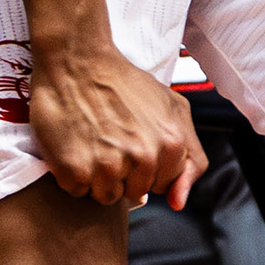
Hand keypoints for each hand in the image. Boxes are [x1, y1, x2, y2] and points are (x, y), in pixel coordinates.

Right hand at [31, 38, 207, 209]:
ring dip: (98, 178)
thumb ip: (191, 157)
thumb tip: (178, 202)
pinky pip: (77, 191)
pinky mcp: (74, 169)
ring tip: (93, 144)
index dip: (147, 168)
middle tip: (111, 141)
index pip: (162, 185)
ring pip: (107, 197)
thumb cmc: (124, 82)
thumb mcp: (174, 109)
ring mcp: (107, 167)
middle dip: (124, 174)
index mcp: (171, 145)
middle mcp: (142, 158)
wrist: (79, 62)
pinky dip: (72, 174)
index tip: (133, 145)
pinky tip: (75, 146)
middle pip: (135, 193)